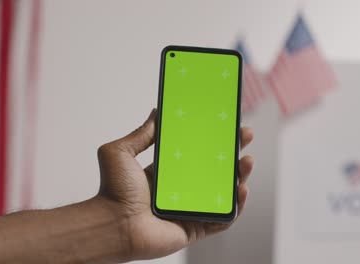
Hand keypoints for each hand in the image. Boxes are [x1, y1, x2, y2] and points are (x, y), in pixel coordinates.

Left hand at [96, 109, 253, 261]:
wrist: (111, 224)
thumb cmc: (112, 191)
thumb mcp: (122, 152)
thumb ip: (140, 133)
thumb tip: (155, 112)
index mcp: (167, 173)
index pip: (196, 153)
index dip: (213, 139)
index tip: (225, 123)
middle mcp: (181, 190)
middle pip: (215, 170)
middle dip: (233, 152)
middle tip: (245, 136)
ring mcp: (190, 209)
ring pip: (224, 193)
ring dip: (240, 176)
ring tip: (247, 161)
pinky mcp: (195, 228)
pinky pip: (222, 219)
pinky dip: (236, 206)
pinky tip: (242, 189)